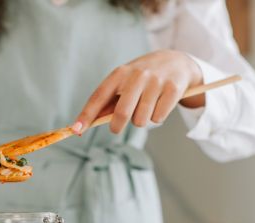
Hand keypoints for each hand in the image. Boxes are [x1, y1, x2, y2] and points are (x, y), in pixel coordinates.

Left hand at [74, 50, 203, 133]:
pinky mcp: (173, 89)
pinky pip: (158, 118)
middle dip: (116, 126)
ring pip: (141, 119)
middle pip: (122, 112)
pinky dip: (157, 117)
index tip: (76, 129)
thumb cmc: (144, 77)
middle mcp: (137, 75)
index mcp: (120, 73)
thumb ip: (108, 102)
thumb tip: (85, 124)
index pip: (99, 96)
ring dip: (141, 121)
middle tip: (116, 128)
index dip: (87, 114)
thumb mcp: (125, 82)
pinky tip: (160, 105)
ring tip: (146, 109)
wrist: (178, 62)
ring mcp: (156, 81)